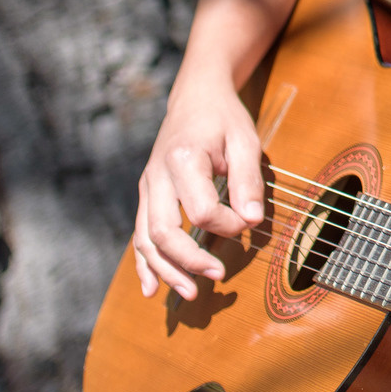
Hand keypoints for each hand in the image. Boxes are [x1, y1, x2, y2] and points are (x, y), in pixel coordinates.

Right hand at [132, 71, 265, 300]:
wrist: (196, 97)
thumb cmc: (224, 119)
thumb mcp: (246, 141)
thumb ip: (248, 181)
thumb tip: (251, 220)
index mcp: (183, 159)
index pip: (201, 210)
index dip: (227, 225)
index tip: (249, 222)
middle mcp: (156, 176)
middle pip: (163, 231)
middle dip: (189, 261)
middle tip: (218, 276)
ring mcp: (147, 187)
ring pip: (145, 238)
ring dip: (166, 270)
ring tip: (189, 293)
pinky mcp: (146, 195)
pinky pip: (138, 235)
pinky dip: (145, 263)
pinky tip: (152, 289)